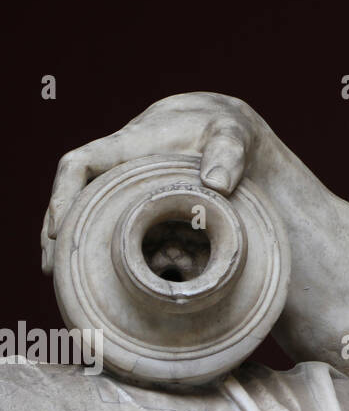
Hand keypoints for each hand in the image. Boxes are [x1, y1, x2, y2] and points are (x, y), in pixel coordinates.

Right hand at [41, 92, 265, 274]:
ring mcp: (129, 191)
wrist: (230, 134)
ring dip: (78, 245)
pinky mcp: (147, 209)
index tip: (59, 228)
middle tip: (55, 269)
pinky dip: (114, 255)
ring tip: (70, 280)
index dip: (63, 194)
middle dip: (61, 231)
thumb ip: (228, 152)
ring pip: (91, 217)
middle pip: (74, 198)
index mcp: (130, 147)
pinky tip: (111, 282)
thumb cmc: (224, 128)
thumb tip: (217, 185)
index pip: (80, 164)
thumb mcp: (233, 133)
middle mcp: (120, 171)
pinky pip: (121, 231)